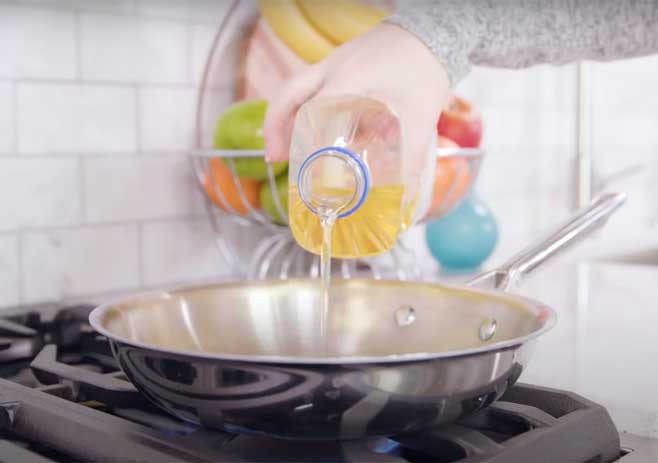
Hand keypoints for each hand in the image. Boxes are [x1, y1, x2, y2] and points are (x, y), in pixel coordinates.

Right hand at [263, 23, 449, 161]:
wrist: (433, 34)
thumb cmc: (426, 67)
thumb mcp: (422, 115)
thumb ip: (413, 154)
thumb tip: (408, 192)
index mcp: (350, 77)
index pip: (313, 108)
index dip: (302, 139)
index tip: (297, 164)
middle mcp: (333, 67)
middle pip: (289, 94)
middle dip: (275, 126)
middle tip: (275, 157)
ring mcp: (334, 62)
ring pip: (295, 89)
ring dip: (284, 117)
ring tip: (283, 150)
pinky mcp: (340, 64)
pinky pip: (310, 86)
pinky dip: (302, 108)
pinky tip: (311, 131)